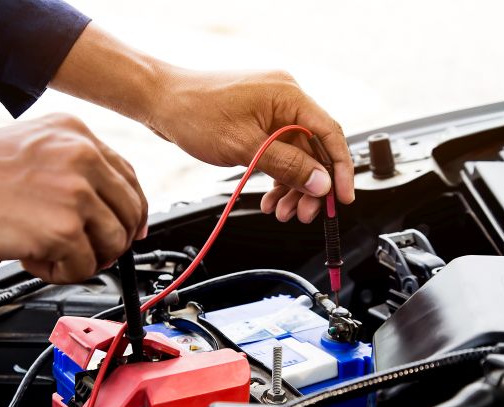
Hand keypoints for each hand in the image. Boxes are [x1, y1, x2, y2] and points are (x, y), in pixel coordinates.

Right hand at [0, 114, 146, 281]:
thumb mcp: (28, 149)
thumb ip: (69, 170)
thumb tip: (102, 210)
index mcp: (75, 133)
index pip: (129, 178)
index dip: (131, 212)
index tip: (127, 231)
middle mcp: (83, 155)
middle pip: (130, 214)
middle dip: (110, 242)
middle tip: (81, 253)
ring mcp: (77, 192)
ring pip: (114, 244)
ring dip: (83, 259)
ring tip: (46, 253)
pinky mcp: (65, 228)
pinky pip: (85, 268)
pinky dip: (59, 274)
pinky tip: (30, 258)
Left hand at [149, 69, 354, 223]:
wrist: (161, 102)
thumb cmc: (195, 112)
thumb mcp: (245, 146)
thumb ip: (287, 166)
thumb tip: (320, 182)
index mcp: (289, 95)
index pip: (329, 132)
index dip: (340, 168)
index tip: (342, 197)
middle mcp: (285, 100)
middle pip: (313, 149)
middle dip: (311, 185)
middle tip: (305, 214)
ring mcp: (271, 112)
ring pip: (296, 157)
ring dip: (292, 187)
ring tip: (282, 212)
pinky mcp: (258, 123)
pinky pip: (279, 154)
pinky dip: (277, 178)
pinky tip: (270, 199)